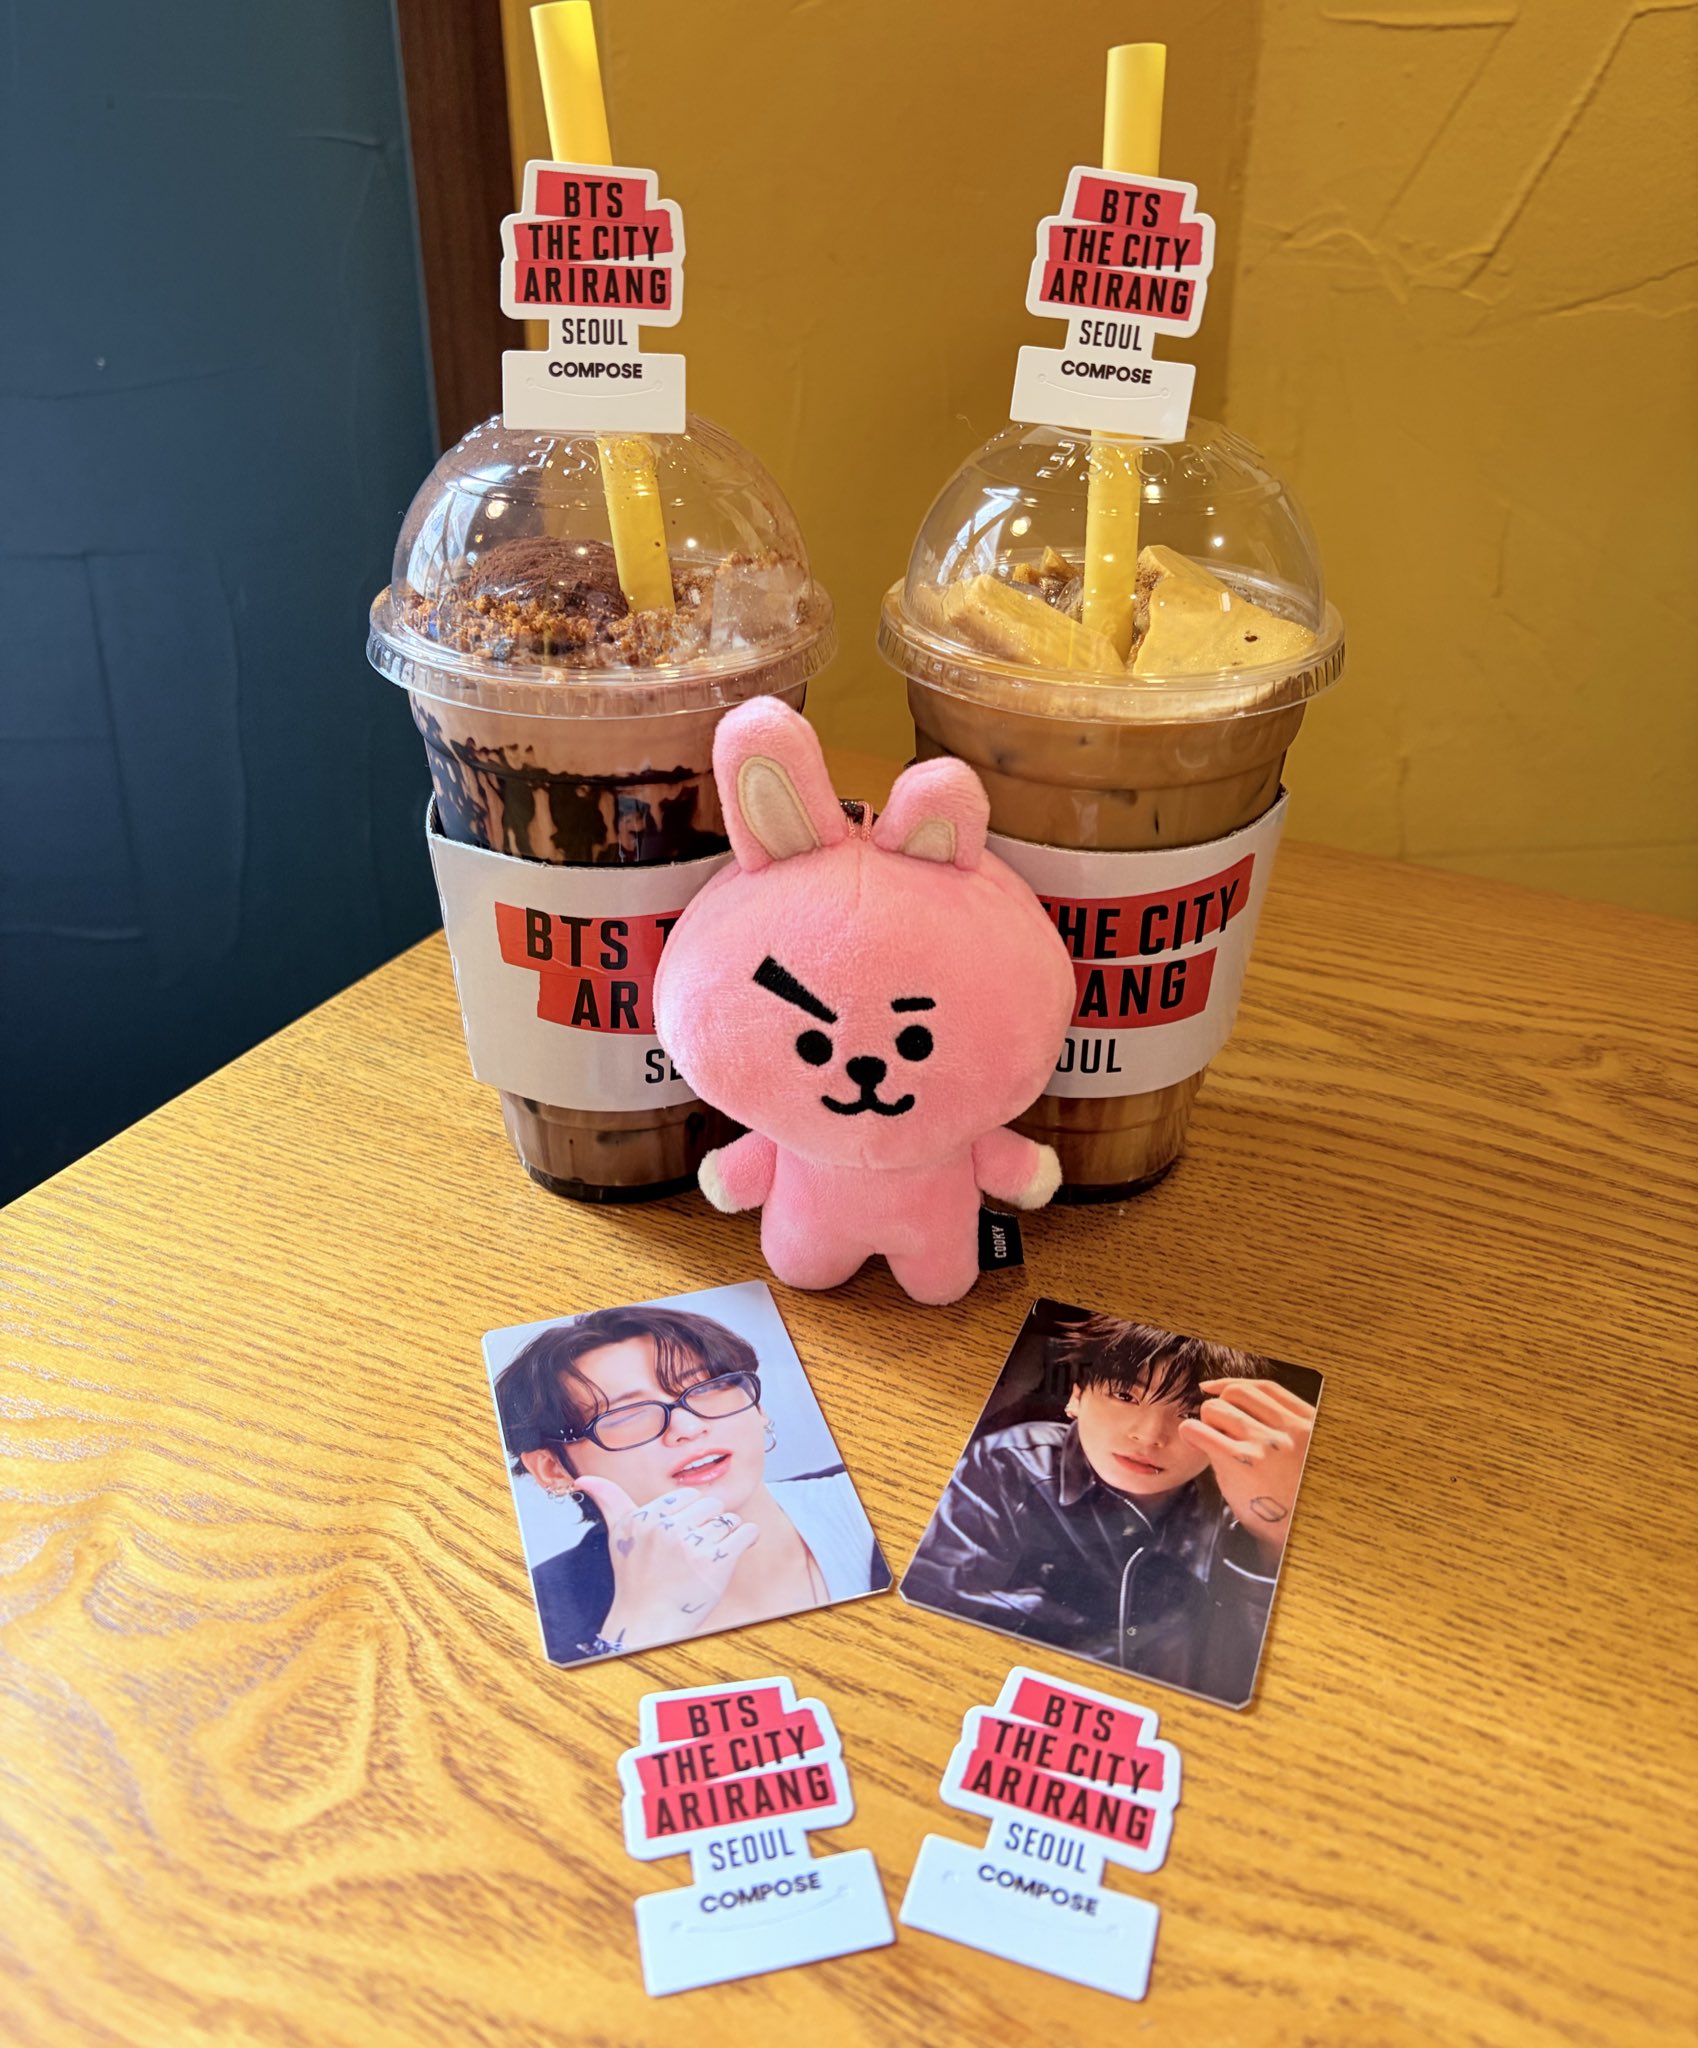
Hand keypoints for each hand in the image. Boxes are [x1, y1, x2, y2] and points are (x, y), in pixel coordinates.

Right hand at [572, 1476, 760, 1648]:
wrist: (648, 1623)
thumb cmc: (635, 1579)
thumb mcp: (619, 1536)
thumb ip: (609, 1500)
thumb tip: (583, 1479)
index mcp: (646, 1516)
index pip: (688, 1496)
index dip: (688, 1516)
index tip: (678, 1538)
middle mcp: (667, 1528)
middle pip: (710, 1505)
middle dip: (707, 1525)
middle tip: (692, 1552)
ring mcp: (692, 1546)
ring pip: (728, 1518)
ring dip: (726, 1536)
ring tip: (706, 1558)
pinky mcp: (716, 1562)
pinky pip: (747, 1533)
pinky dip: (747, 1540)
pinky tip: (730, 1554)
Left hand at [1177, 1379, 1316, 1560]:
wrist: (1296, 1536)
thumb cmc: (1294, 1498)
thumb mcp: (1303, 1454)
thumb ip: (1281, 1427)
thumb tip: (1235, 1402)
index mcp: (1307, 1424)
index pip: (1266, 1388)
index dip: (1234, 1384)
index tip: (1215, 1388)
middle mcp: (1288, 1431)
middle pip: (1237, 1394)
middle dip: (1220, 1406)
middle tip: (1214, 1427)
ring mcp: (1265, 1445)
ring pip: (1217, 1409)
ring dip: (1205, 1421)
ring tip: (1209, 1441)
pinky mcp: (1241, 1463)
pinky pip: (1201, 1431)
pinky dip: (1190, 1431)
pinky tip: (1191, 1438)